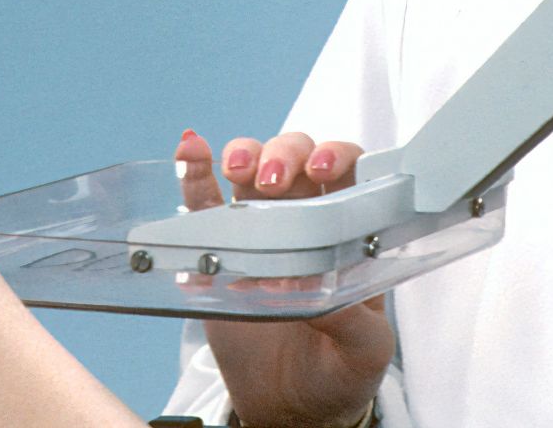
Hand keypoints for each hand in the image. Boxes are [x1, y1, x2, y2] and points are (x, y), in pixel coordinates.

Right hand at [174, 130, 392, 427]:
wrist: (290, 408)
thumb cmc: (340, 371)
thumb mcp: (364, 350)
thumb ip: (350, 318)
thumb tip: (315, 288)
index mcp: (348, 236)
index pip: (350, 174)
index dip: (338, 156)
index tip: (323, 168)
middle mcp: (306, 220)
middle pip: (297, 158)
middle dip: (284, 154)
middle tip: (272, 182)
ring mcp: (260, 230)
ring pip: (251, 166)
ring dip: (243, 153)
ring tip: (235, 169)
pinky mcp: (219, 249)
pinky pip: (203, 201)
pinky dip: (194, 171)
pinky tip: (189, 150)